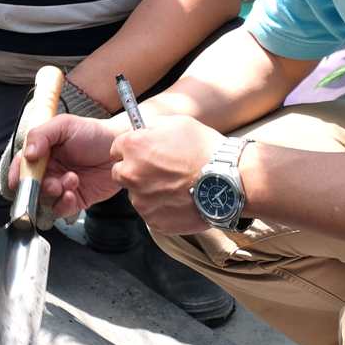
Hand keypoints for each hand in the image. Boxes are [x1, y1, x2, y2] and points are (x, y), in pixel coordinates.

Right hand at [16, 113, 126, 218]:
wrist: (119, 146)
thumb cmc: (93, 132)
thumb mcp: (64, 125)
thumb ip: (41, 135)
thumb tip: (27, 154)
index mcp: (43, 153)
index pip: (22, 166)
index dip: (17, 174)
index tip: (18, 181)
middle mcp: (50, 171)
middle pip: (31, 187)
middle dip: (39, 187)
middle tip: (52, 182)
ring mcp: (62, 186)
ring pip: (45, 200)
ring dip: (55, 194)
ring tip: (71, 180)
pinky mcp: (76, 199)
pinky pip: (62, 210)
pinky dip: (64, 205)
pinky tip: (73, 193)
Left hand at [109, 115, 222, 234]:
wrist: (228, 182)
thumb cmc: (206, 149)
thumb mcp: (178, 123)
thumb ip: (152, 127)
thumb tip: (142, 129)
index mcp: (134, 147)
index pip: (116, 148)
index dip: (131, 149)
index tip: (144, 152)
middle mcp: (131, 174)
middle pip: (121, 173)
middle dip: (135, 171)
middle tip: (160, 171)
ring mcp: (141, 200)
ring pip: (137, 195)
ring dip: (150, 191)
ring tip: (177, 186)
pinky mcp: (153, 220)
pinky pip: (152, 212)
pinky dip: (162, 208)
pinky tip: (181, 199)